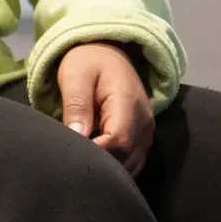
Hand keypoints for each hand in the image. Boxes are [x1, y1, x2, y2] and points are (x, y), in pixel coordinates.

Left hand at [56, 41, 153, 176]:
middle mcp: (144, 122)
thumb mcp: (75, 77)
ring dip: (108, 167)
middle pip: (126, 157)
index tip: (73, 153)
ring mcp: (147, 132)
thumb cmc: (87, 63)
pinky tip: (96, 162)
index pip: (118, 142)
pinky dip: (116, 166)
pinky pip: (133, 161)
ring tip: (83, 162)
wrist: (108, 54)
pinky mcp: (143, 138)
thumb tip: (77, 137)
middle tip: (74, 161)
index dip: (96, 153)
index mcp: (128, 104)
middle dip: (101, 164)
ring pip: (131, 164)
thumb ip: (76, 106)